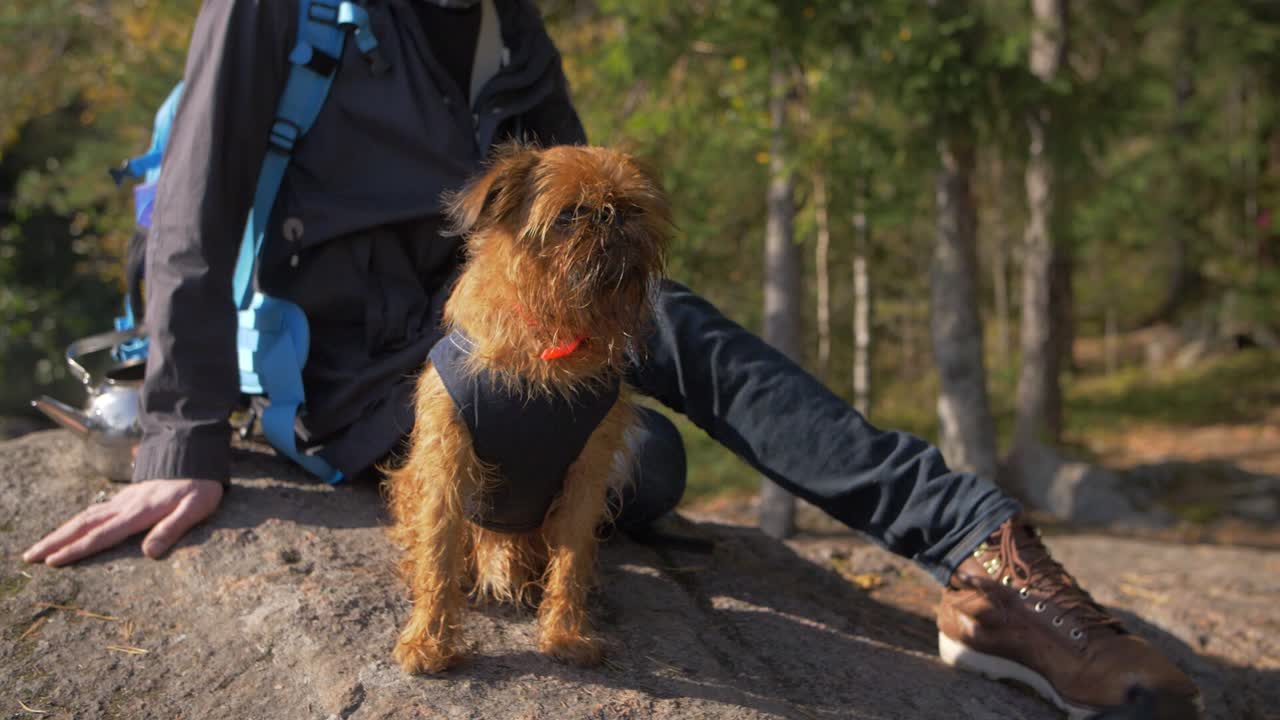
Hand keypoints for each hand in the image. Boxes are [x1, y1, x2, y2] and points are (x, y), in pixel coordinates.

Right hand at [22, 479, 223, 565]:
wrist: (197, 457)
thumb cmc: (200, 486)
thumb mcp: (196, 508)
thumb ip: (173, 528)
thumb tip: (149, 553)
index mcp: (140, 512)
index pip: (102, 535)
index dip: (77, 549)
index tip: (52, 561)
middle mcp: (125, 505)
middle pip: (83, 525)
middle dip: (55, 541)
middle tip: (29, 557)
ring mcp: (123, 500)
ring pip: (85, 517)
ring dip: (61, 532)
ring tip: (39, 547)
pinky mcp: (126, 498)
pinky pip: (94, 511)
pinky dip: (76, 522)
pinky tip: (69, 529)